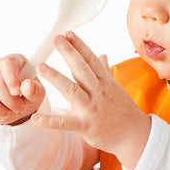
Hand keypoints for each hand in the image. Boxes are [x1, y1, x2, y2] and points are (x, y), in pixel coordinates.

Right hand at [0, 54, 45, 124]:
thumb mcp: (37, 93)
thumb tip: (28, 85)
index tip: (17, 93)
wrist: (17, 102)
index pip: (8, 64)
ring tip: (8, 114)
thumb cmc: (28, 94)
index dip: (11, 78)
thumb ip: (35, 90)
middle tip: (19, 108)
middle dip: (7, 99)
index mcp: (15, 60)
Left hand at [32, 31, 150, 167]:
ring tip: (41, 67)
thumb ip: (106, 71)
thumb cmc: (123, 111)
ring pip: (71, 90)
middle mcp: (98, 93)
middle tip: (56, 39)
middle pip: (81, 69)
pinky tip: (35, 118)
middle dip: (68, 52)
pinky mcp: (84, 126)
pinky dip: (49, 121)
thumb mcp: (116, 88)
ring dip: (55, 77)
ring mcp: (91, 109)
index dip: (79, 45)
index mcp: (105, 82)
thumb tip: (102, 55)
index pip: (91, 60)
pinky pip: (64, 123)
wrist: (134, 136)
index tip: (68, 33)